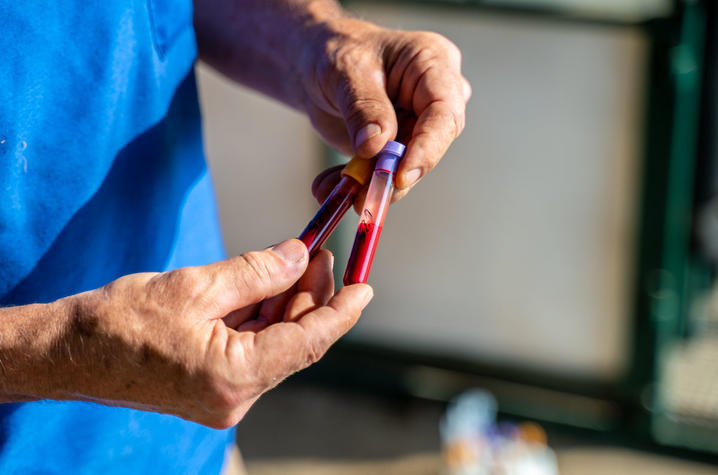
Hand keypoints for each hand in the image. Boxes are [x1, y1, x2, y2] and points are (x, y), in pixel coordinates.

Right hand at [11, 239, 371, 427]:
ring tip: (297, 261)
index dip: (342, 312)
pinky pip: (253, 349)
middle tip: (320, 253)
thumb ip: (257, 271)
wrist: (70, 352)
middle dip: (311, 297)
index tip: (365, 288)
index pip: (308, 342)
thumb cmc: (122, 320)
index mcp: (234, 377)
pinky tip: (269, 285)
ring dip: (287, 304)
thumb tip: (299, 254)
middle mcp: (236, 397)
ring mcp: (224, 396)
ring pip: (276, 344)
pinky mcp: (213, 387)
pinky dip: (264, 317)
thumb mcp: (197, 285)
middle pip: (295, 342)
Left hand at [299, 18, 470, 203]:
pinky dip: (354, 184)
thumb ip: (363, 106)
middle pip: (427, 147)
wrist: (314, 64)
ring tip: (334, 190)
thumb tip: (376, 145)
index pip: (444, 114)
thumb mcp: (346, 70)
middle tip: (363, 196)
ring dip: (368, 185)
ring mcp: (415, 125)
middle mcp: (432, 98)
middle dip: (392, 175)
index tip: (400, 177)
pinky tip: (329, 186)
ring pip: (403, 168)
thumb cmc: (337, 50)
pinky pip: (381, 173)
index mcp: (433, 64)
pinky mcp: (396, 148)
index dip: (427, 150)